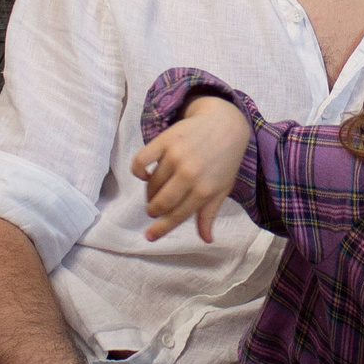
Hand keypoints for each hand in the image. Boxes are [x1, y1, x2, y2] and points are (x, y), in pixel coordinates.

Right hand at [130, 97, 249, 242]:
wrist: (225, 124)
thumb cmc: (225, 160)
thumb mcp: (222, 189)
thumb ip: (209, 214)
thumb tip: (206, 239)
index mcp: (205, 190)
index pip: (177, 216)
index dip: (160, 229)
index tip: (149, 236)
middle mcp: (190, 174)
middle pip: (160, 203)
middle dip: (153, 211)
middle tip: (154, 209)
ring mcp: (177, 156)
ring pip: (151, 184)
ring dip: (150, 192)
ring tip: (156, 190)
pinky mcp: (166, 140)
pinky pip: (141, 161)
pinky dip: (138, 171)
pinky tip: (145, 174)